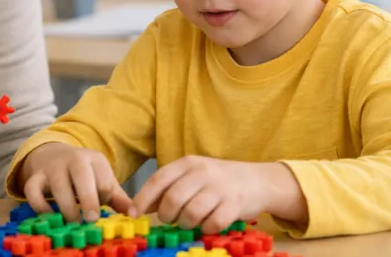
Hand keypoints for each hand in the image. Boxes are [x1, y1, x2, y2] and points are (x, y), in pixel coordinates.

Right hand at [20, 143, 132, 222]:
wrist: (54, 155)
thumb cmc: (85, 174)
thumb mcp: (102, 179)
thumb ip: (117, 197)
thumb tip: (135, 214)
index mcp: (95, 159)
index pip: (104, 180)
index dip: (104, 197)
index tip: (101, 205)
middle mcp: (73, 159)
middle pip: (81, 175)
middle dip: (88, 199)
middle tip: (91, 220)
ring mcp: (52, 167)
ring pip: (58, 185)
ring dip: (67, 208)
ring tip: (73, 223)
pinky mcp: (35, 177)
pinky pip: (32, 191)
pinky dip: (40, 206)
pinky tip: (50, 216)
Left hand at [130, 157, 304, 233]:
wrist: (257, 180)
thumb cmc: (217, 181)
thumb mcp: (191, 177)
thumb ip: (167, 188)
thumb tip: (141, 205)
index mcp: (188, 163)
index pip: (159, 179)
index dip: (143, 198)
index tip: (134, 213)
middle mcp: (203, 172)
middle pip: (173, 199)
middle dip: (167, 215)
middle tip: (171, 219)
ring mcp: (220, 188)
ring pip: (191, 213)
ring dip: (186, 223)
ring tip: (190, 222)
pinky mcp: (235, 204)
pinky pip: (212, 223)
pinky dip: (206, 228)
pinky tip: (208, 224)